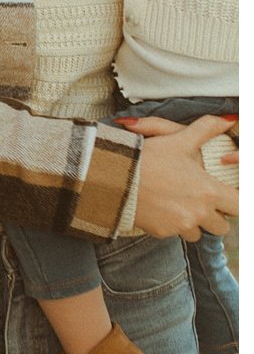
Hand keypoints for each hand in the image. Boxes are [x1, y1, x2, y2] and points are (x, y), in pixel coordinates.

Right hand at [129, 116, 239, 241]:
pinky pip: (174, 234)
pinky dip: (170, 224)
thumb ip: (207, 129)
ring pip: (198, 234)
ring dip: (193, 223)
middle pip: (222, 227)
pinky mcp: (162, 232)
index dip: (236, 201)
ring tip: (178, 205)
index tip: (227, 196)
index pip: (239, 207)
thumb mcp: (179, 139)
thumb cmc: (148, 157)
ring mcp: (179, 225)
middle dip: (215, 217)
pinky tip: (159, 208)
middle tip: (201, 201)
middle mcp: (198, 213)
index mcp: (208, 191)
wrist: (114, 176)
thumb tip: (227, 120)